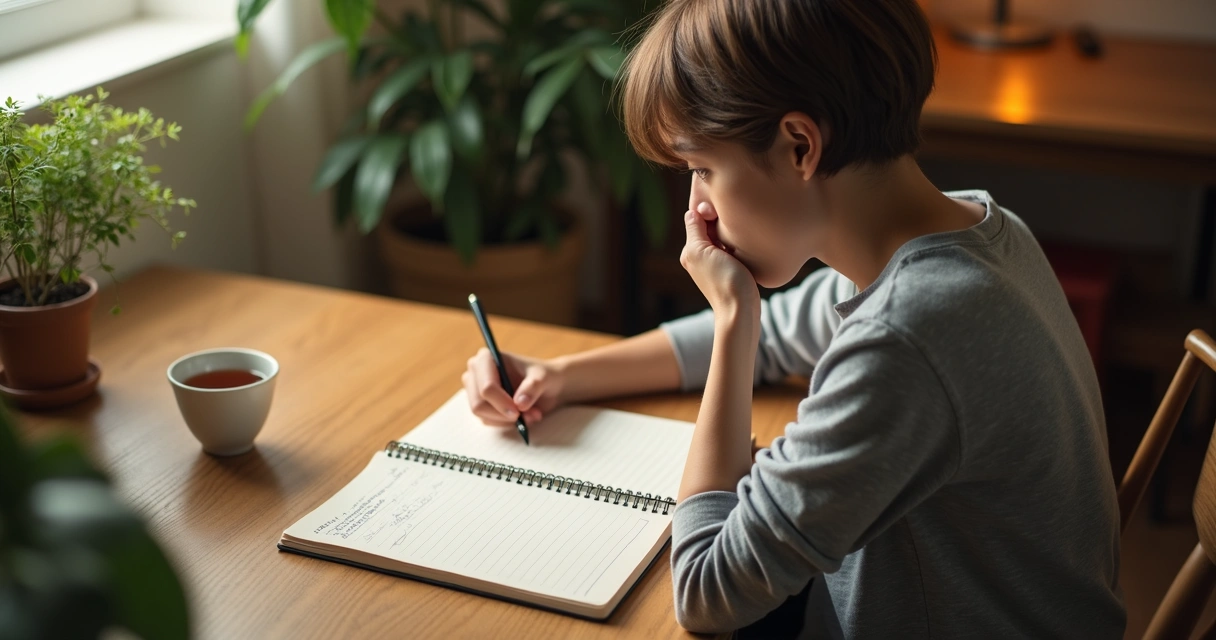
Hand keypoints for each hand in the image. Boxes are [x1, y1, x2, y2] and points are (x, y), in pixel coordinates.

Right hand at [462, 349, 563, 427]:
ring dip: (508, 420)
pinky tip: (523, 416)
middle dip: (504, 414)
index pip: (486, 386)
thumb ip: (533, 387)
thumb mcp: (543, 378)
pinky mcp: (480, 404)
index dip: (501, 402)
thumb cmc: (542, 376)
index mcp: (486, 358)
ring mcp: (475, 389)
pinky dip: (507, 422)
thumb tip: (519, 403)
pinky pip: (488, 421)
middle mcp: (475, 372)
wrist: (545, 386)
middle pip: (478, 404)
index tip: (518, 411)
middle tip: (528, 416)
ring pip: (482, 415)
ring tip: (532, 414)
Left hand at [680, 202, 759, 319]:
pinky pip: (735, 247)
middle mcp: (701, 256)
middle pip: (711, 227)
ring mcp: (718, 263)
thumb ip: (695, 230)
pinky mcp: (734, 268)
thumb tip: (692, 211)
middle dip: (721, 222)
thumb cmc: (722, 279)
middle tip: (734, 220)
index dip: (708, 211)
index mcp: (690, 251)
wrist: (741, 309)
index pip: (697, 220)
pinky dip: (740, 242)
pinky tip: (747, 243)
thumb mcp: (701, 251)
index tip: (719, 211)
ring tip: (741, 233)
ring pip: (724, 236)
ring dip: (732, 232)